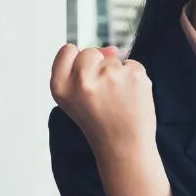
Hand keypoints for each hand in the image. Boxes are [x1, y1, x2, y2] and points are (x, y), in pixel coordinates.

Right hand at [51, 44, 172, 195]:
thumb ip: (83, 69)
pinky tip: (131, 97)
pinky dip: (134, 78)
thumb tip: (112, 49)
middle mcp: (81, 79)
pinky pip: (133, 64)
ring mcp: (109, 76)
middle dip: (99, 67)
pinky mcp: (133, 75)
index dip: (77, 61)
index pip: (67, 50)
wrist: (124, 146)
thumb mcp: (76, 98)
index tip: (84, 80)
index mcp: (60, 86)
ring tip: (117, 100)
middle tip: (103, 96)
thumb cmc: (100, 121)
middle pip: (91, 52)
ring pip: (114, 59)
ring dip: (118, 74)